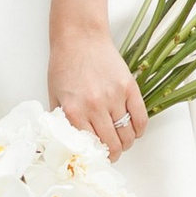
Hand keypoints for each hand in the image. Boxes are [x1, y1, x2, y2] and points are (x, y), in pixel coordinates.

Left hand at [51, 18, 146, 158]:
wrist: (80, 38)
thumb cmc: (65, 65)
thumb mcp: (54, 97)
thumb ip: (61, 122)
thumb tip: (68, 145)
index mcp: (74, 111)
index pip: (91, 148)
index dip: (97, 158)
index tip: (98, 158)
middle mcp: (95, 106)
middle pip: (113, 145)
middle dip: (113, 154)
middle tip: (112, 153)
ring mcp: (114, 96)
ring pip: (128, 134)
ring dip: (127, 143)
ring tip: (122, 142)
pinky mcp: (129, 87)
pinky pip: (141, 117)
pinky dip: (139, 129)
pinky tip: (134, 131)